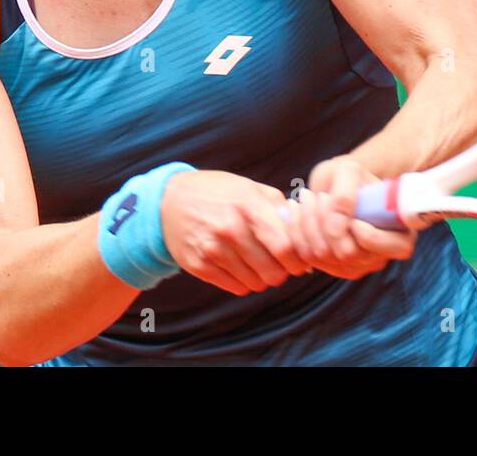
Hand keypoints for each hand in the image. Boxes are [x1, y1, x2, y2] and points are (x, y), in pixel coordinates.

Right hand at [161, 170, 312, 295]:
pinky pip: (236, 288)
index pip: (285, 246)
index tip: (300, 260)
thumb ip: (280, 209)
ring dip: (263, 278)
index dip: (298, 259)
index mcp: (248, 205)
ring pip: (256, 283)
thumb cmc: (219, 193)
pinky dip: (244, 282)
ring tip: (258, 263)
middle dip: (282, 271)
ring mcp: (212, 248)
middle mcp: (230, 228)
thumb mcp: (250, 189)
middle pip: (273, 271)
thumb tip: (305, 235)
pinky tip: (240, 266)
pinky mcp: (199, 265)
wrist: (170, 201)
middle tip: (279, 264)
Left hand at [288, 155, 416, 280]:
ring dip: (308, 223)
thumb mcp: (349, 172)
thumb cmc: (349, 177)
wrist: (335, 184)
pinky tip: (298, 213)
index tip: (353, 215)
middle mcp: (382, 255)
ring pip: (325, 255)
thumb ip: (346, 196)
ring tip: (306, 198)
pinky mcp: (333, 267)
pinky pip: (309, 257)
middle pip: (350, 253)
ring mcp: (357, 265)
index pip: (395, 248)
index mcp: (402, 232)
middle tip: (318, 195)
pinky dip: (298, 233)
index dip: (371, 235)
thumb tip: (338, 229)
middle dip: (326, 221)